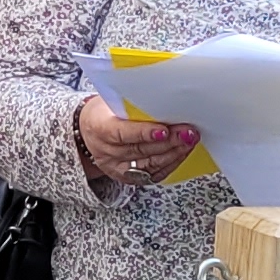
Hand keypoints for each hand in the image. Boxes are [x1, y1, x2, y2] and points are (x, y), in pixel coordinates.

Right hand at [76, 94, 198, 193]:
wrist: (90, 130)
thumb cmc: (105, 112)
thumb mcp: (113, 101)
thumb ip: (135, 106)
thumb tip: (165, 103)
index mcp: (99, 127)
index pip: (122, 133)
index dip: (144, 133)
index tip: (165, 130)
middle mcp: (106, 151)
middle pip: (140, 149)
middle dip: (169, 141)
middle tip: (188, 132)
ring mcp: (116, 167)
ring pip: (149, 164)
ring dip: (173, 153)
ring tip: (189, 141)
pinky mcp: (127, 178)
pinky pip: (152, 174)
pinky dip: (170, 163)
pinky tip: (181, 152)